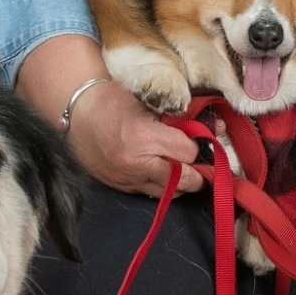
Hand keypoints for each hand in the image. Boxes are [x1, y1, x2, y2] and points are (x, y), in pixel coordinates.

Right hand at [69, 79, 203, 197]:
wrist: (77, 113)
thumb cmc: (113, 101)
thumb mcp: (149, 102)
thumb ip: (182, 117)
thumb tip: (218, 127)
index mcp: (143, 137)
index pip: (188, 153)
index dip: (195, 146)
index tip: (196, 139)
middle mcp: (135, 164)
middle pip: (184, 180)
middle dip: (197, 171)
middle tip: (201, 162)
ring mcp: (127, 179)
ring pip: (170, 193)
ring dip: (181, 182)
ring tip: (183, 167)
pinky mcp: (120, 187)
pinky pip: (152, 193)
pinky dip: (162, 184)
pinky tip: (162, 170)